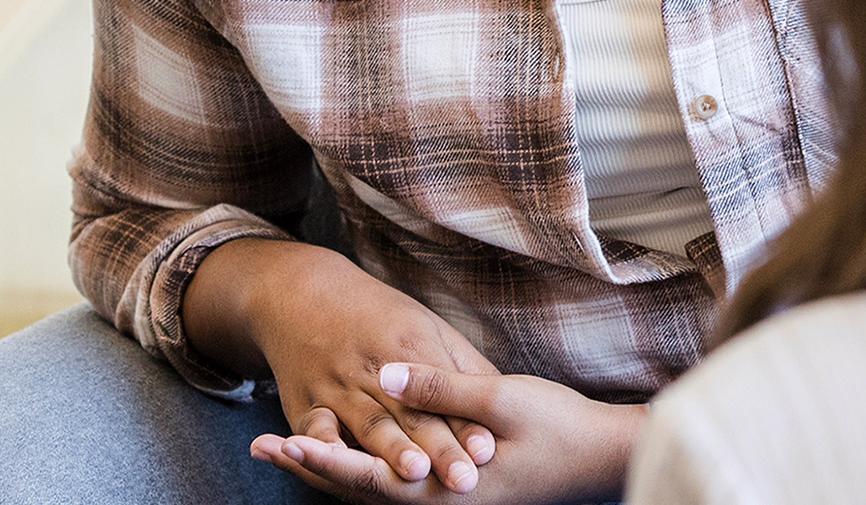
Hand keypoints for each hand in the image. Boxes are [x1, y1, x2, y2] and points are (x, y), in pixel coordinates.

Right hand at [185, 239, 497, 492]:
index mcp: (412, 345)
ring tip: (415, 475)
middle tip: (464, 480)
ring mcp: (338, 385)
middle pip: (413, 416)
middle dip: (439, 449)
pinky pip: (315, 428)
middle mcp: (375, 367)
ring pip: (370, 425)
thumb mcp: (426, 327)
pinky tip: (335, 464)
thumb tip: (501, 399)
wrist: (304, 294)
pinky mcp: (306, 402)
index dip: (467, 424)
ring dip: (391, 450)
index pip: (447, 393)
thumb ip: (461, 367)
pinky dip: (323, 446)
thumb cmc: (379, 317)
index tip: (488, 450)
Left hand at [253, 362, 645, 503]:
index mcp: (445, 488)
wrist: (603, 457)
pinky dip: (367, 471)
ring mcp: (449, 502)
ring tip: (291, 450)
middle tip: (262, 447)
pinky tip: (353, 455)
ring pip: (376, 491)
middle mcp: (439, 504)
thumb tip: (383, 373)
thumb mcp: (501, 400)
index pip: (367, 476)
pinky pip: (398, 487)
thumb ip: (439, 389)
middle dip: (312, 466)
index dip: (322, 457)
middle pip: (360, 490)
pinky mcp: (459, 491)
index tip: (280, 442)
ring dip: (333, 468)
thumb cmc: (559, 427)